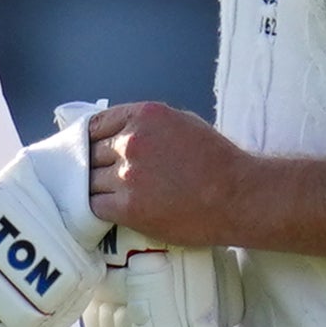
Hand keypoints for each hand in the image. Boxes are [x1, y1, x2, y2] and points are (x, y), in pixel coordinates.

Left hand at [84, 101, 247, 244]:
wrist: (237, 196)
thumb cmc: (216, 160)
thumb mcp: (181, 123)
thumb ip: (145, 126)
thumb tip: (117, 134)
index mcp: (143, 116)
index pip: (94, 124)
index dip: (89, 141)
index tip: (89, 152)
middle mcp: (130, 142)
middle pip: (88, 154)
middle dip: (93, 165)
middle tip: (100, 177)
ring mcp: (127, 175)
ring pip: (88, 181)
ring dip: (95, 189)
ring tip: (108, 196)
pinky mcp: (127, 207)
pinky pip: (94, 206)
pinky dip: (96, 209)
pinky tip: (108, 210)